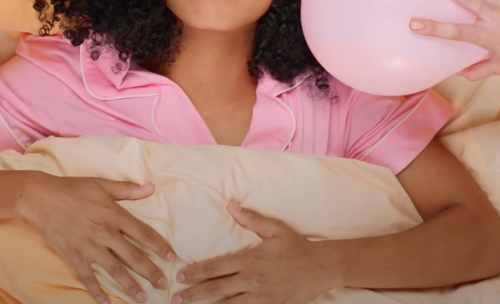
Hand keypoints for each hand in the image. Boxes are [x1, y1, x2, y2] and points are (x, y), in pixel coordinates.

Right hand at [17, 174, 175, 303]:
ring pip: (115, 270)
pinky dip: (96, 292)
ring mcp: (89, 247)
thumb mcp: (101, 184)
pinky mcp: (74, 256)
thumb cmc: (72, 189)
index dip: (159, 246)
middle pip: (133, 256)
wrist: (40, 198)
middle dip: (150, 272)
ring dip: (130, 286)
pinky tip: (105, 303)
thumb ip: (127, 189)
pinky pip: (88, 278)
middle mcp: (105, 233)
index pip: (143, 233)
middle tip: (163, 284)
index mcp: (114, 214)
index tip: (171, 257)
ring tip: (142, 298)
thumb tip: (150, 188)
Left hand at [172, 202, 337, 303]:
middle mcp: (252, 280)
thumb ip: (251, 219)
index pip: (216, 267)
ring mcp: (261, 296)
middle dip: (194, 294)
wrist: (323, 268)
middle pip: (216, 290)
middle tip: (176, 298)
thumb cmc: (297, 246)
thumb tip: (231, 206)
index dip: (196, 272)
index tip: (181, 276)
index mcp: (251, 259)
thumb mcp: (275, 229)